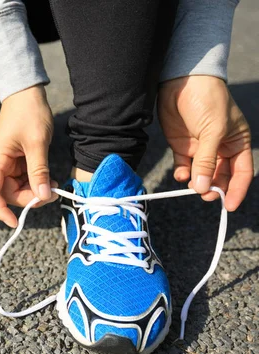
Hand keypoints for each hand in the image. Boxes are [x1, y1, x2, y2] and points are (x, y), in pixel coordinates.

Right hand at [0, 85, 58, 227]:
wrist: (27, 93)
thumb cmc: (29, 113)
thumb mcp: (37, 143)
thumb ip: (39, 171)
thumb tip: (43, 196)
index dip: (0, 210)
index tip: (15, 221)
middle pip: (6, 193)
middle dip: (27, 199)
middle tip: (50, 195)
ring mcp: (7, 163)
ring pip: (17, 188)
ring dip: (34, 192)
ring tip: (54, 187)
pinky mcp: (17, 160)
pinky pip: (24, 179)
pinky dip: (37, 183)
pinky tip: (51, 181)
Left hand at [158, 76, 252, 210]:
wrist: (182, 81)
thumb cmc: (208, 100)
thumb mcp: (212, 131)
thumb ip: (207, 161)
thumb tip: (204, 188)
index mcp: (238, 142)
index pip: (242, 172)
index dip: (236, 189)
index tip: (228, 205)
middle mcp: (220, 147)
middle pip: (220, 176)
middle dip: (213, 188)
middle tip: (205, 195)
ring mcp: (200, 147)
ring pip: (201, 174)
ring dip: (197, 182)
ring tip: (191, 186)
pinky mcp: (182, 146)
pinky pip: (183, 167)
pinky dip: (182, 173)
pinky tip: (180, 174)